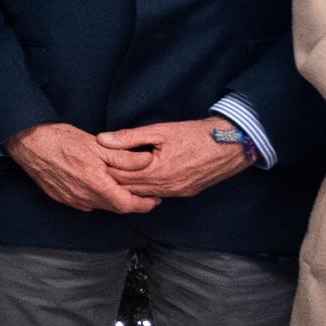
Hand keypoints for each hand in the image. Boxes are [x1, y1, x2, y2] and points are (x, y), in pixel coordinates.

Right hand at [5, 122, 142, 215]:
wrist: (29, 142)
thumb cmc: (62, 140)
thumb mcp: (98, 145)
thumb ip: (125, 157)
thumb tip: (147, 161)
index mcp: (96, 185)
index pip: (127, 205)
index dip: (144, 204)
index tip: (154, 199)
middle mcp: (84, 198)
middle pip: (115, 207)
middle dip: (131, 202)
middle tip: (144, 193)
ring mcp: (71, 199)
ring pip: (100, 206)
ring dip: (113, 200)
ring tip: (123, 188)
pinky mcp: (60, 197)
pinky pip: (85, 203)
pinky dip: (97, 198)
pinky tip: (98, 186)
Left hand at [100, 120, 252, 204]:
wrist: (230, 145)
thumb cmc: (195, 135)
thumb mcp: (161, 131)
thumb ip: (130, 137)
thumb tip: (103, 139)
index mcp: (156, 171)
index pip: (121, 176)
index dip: (106, 169)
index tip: (96, 161)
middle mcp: (165, 187)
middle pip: (129, 189)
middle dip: (114, 180)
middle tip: (99, 170)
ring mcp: (175, 192)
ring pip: (143, 194)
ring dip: (129, 186)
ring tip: (115, 175)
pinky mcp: (184, 193)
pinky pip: (158, 194)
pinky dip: (146, 189)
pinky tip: (139, 180)